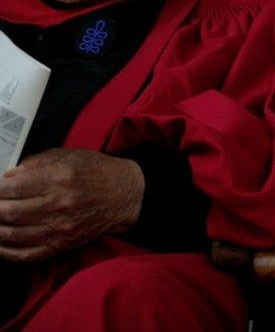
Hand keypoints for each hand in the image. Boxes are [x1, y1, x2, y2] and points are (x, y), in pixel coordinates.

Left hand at [0, 148, 143, 261]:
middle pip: (10, 212)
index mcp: (59, 178)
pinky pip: (28, 254)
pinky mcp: (63, 243)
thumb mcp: (70, 155)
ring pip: (14, 234)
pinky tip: (0, 244)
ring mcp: (60, 227)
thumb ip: (37, 162)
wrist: (125, 194)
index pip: (12, 188)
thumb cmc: (97, 172)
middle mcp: (58, 204)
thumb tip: (8, 175)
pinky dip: (8, 252)